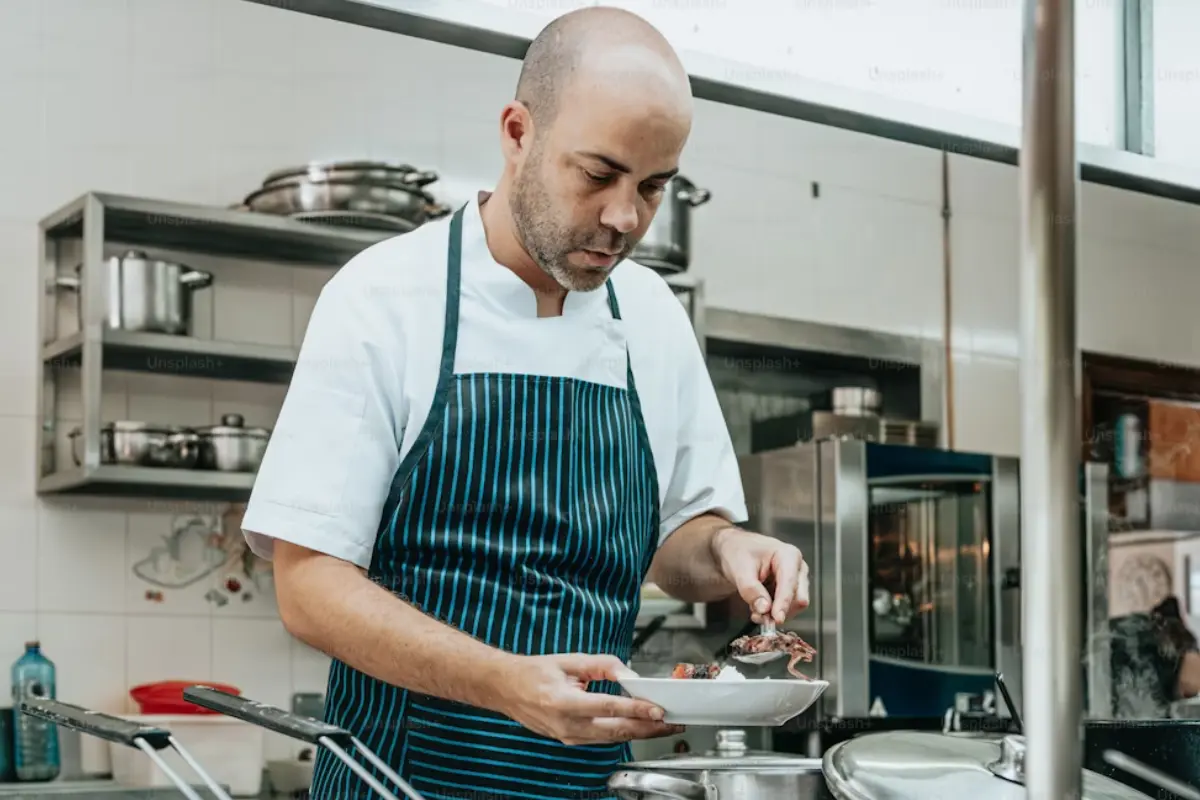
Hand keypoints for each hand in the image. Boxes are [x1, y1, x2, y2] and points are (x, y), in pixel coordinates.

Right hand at [493, 653, 683, 744]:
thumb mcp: (569, 661)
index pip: (609, 708)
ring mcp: (567, 736)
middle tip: (672, 722)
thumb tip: (630, 674)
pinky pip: (601, 739)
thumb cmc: (533, 673)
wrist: (506, 689)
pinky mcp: (569, 740)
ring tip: (662, 726)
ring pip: (612, 739)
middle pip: (616, 730)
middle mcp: (567, 724)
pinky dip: (622, 733)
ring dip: (639, 733)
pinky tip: (636, 727)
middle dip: (648, 728)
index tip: (658, 709)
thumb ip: (603, 665)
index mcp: (564, 701)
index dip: (636, 709)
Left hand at [711, 527, 809, 624]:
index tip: (777, 618)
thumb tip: (764, 609)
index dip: (784, 603)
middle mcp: (797, 568)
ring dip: (775, 613)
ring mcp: (796, 580)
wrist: (735, 550)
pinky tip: (759, 608)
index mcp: (788, 555)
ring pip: (794, 606)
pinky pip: (787, 608)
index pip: (790, 583)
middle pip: (798, 598)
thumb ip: (751, 589)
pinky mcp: (790, 591)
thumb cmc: (739, 552)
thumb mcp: (740, 569)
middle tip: (759, 616)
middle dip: (779, 610)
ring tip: (754, 610)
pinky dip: (773, 612)